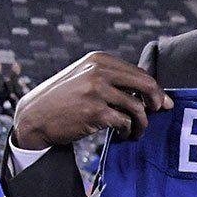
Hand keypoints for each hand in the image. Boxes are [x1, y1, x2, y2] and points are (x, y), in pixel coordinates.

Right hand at [11, 51, 171, 150]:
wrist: (35, 116)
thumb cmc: (66, 100)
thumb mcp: (86, 78)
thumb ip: (114, 79)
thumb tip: (154, 92)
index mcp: (99, 60)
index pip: (140, 73)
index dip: (156, 91)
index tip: (161, 104)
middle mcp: (98, 72)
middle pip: (146, 85)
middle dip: (157, 102)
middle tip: (157, 114)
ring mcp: (96, 91)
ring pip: (138, 108)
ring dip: (142, 124)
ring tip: (135, 132)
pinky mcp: (95, 111)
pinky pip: (126, 123)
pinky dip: (129, 132)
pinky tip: (123, 136)